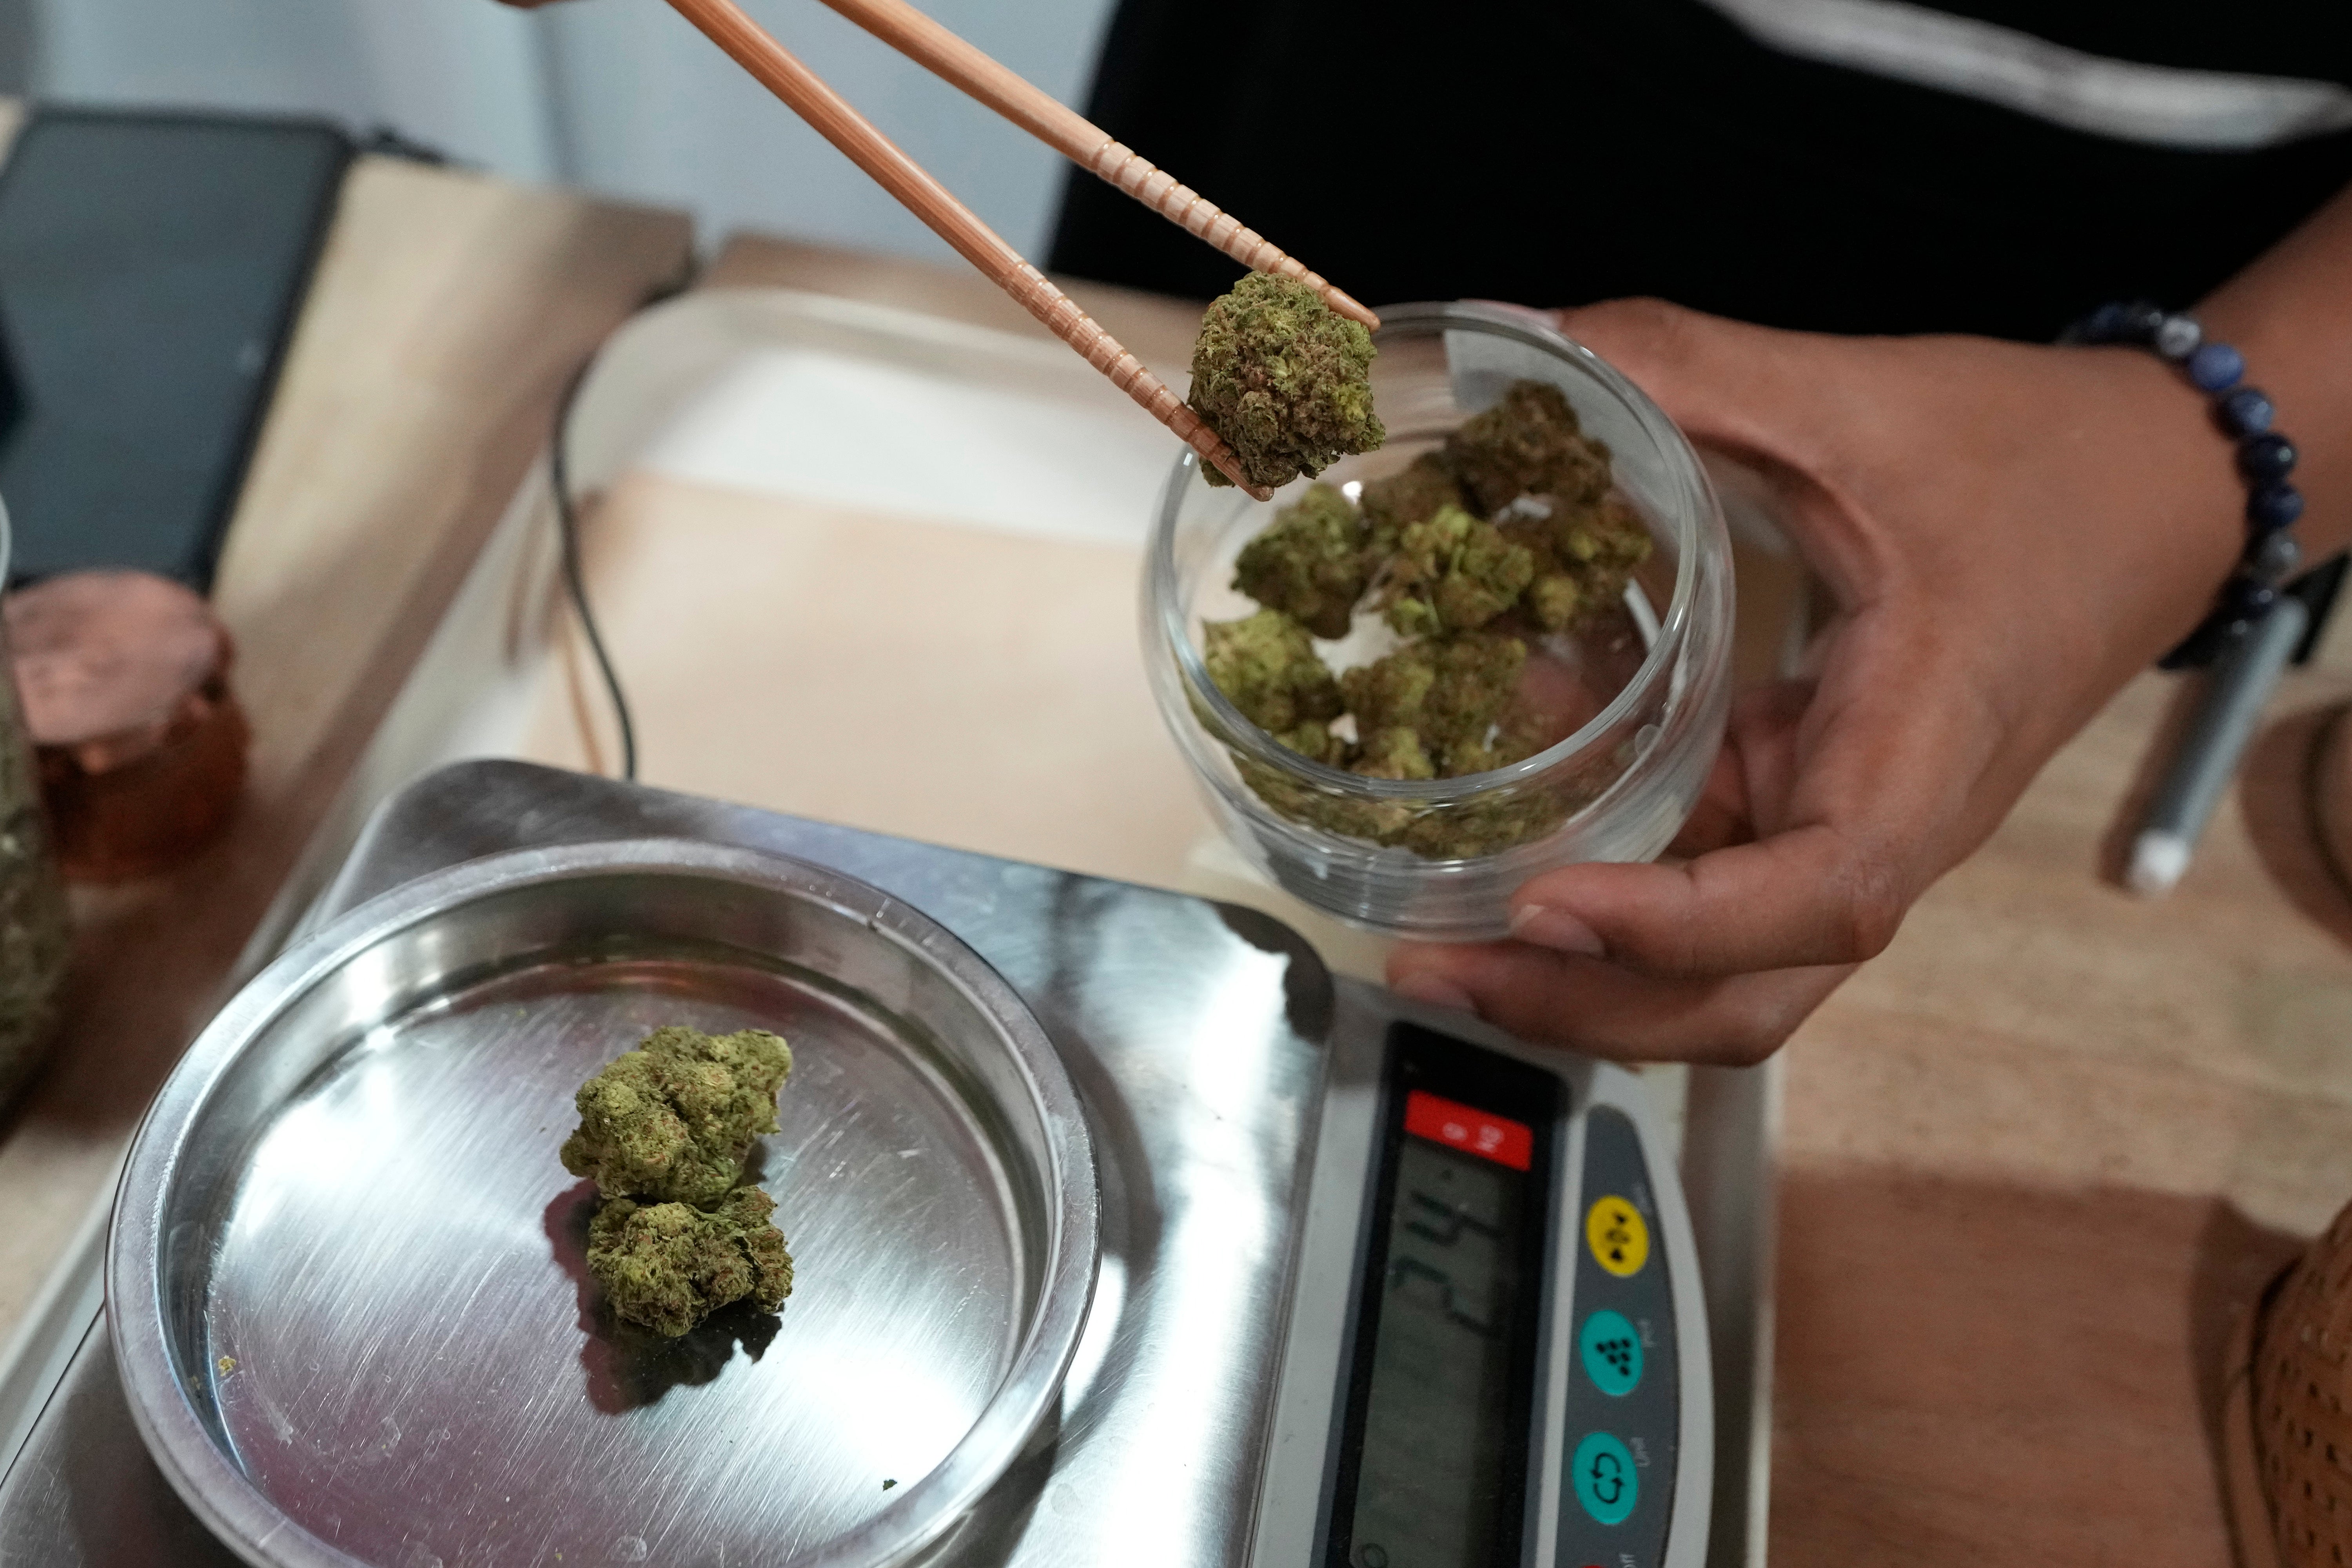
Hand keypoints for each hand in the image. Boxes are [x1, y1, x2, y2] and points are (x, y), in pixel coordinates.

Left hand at [1386, 298, 2247, 1063]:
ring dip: (1583, 976)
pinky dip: (1605, 877)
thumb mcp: (1855, 402)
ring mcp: (1839, 825)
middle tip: (1436, 965)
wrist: (2157, 485)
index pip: (1817, 903)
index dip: (1677, 928)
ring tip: (1439, 942)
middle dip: (1588, 1006)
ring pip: (1715, 967)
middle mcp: (1881, 827)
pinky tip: (1510, 824)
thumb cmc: (2032, 456)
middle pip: (1742, 996)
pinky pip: (1703, 876)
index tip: (1547, 905)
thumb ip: (1687, 368)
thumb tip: (1517, 341)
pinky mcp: (1808, 796)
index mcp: (1922, 757)